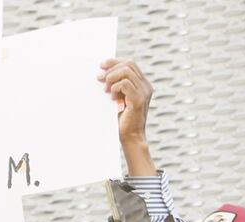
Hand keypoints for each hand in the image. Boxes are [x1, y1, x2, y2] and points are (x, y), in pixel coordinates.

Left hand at [98, 59, 154, 175]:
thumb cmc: (120, 120)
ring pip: (127, 71)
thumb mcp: (117, 99)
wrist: (129, 137)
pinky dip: (115, 88)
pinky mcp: (139, 100)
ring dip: (112, 78)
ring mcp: (144, 92)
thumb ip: (114, 86)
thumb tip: (101, 74)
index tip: (101, 65)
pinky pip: (125, 84)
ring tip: (106, 91)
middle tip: (99, 79)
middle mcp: (145, 86)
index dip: (115, 62)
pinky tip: (112, 98)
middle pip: (129, 64)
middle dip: (111, 68)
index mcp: (141, 84)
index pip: (130, 64)